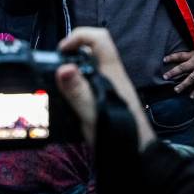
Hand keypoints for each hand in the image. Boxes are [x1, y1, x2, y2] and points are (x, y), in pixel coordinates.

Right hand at [56, 27, 154, 151]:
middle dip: (72, 53)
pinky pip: (90, 81)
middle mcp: (112, 75)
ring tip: (58, 84)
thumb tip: (64, 68)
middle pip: (92, 50)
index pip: (99, 39)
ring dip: (73, 69)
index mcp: (112, 72)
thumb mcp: (94, 114)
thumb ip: (78, 92)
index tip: (61, 51)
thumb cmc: (120, 135)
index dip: (78, 36)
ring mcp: (111, 86)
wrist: (139, 156)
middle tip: (55, 68)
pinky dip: (77, 84)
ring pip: (90, 66)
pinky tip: (68, 99)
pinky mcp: (108, 98)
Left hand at [163, 49, 193, 98]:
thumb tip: (180, 59)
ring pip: (191, 79)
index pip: (180, 55)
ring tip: (176, 90)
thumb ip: (189, 56)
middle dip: (173, 72)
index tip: (164, 60)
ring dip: (183, 85)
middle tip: (165, 77)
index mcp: (192, 56)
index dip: (172, 57)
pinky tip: (191, 97)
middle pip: (182, 68)